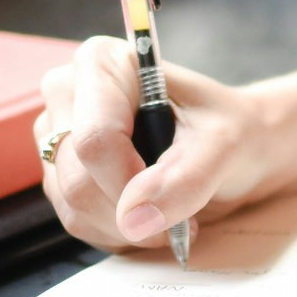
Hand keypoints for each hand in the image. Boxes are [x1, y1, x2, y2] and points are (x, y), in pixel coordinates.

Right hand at [37, 40, 288, 251]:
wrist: (238, 148)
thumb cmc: (231, 130)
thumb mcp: (225, 145)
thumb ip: (185, 178)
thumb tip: (134, 216)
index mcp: (102, 64)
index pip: (94, 139)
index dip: (130, 182)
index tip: (173, 197)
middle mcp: (68, 94)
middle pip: (78, 179)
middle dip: (133, 212)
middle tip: (181, 212)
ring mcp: (58, 136)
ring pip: (74, 207)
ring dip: (128, 227)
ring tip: (169, 211)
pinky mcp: (60, 174)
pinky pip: (77, 222)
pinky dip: (118, 232)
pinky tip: (148, 215)